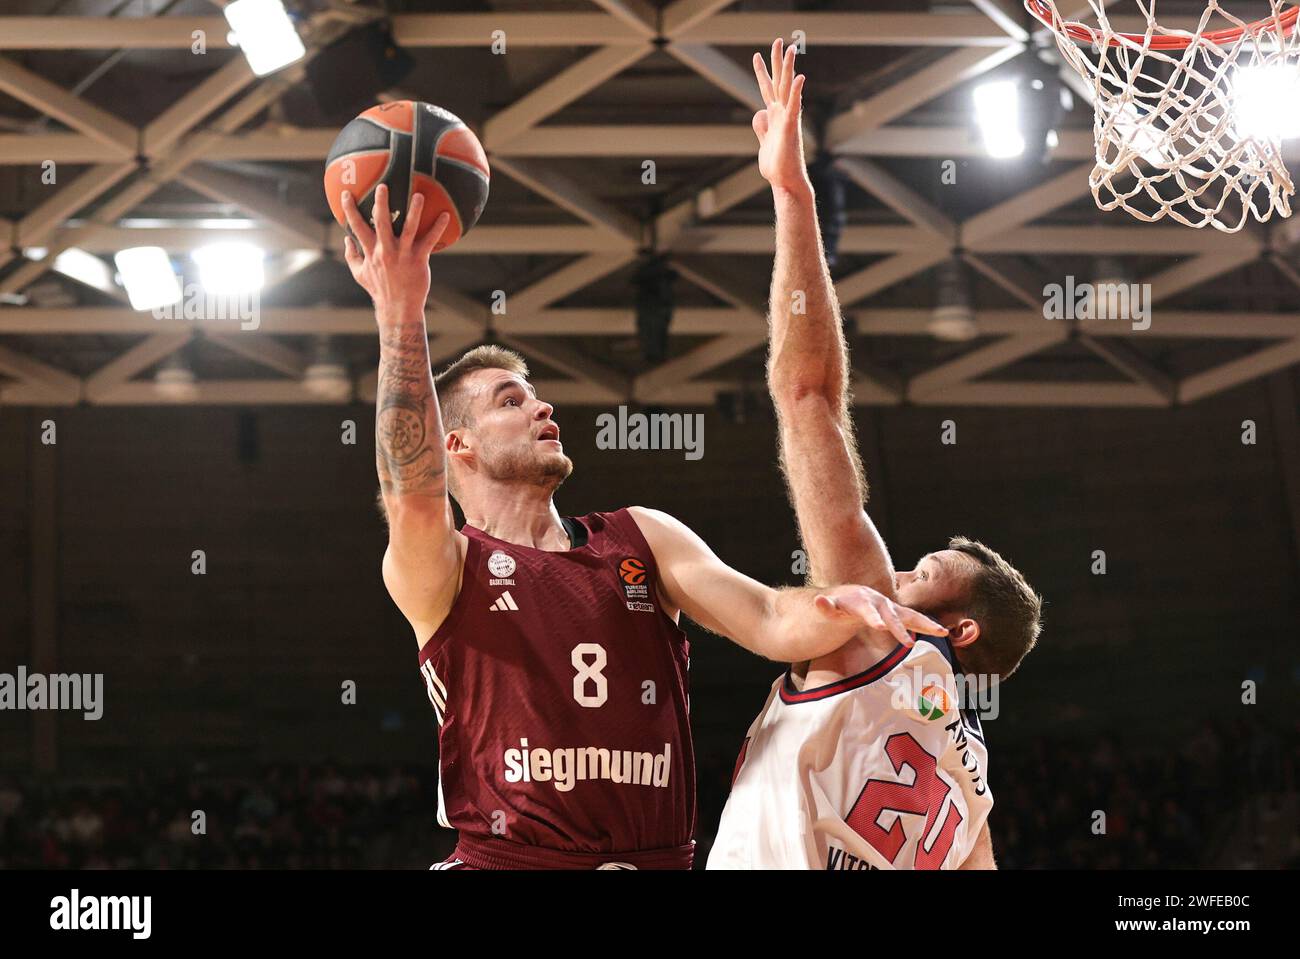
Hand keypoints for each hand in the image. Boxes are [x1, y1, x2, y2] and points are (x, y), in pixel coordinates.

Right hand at [341, 184, 449, 319]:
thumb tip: (345, 239)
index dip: (349, 210)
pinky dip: (438, 227)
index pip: (357, 227)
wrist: (398, 308)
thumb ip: (352, 256)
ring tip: (419, 195)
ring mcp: (403, 254)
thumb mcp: (360, 274)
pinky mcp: (419, 260)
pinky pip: (430, 240)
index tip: (344, 193)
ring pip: (409, 228)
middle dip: (381, 203)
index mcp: (371, 252)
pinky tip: (445, 215)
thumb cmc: (379, 290)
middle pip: (381, 222)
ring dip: (414, 210)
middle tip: (383, 185)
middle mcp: (386, 251)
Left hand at [752, 38, 809, 196]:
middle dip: (777, 62)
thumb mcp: (763, 143)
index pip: (768, 89)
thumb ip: (762, 127)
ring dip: (788, 68)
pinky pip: (794, 106)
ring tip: (790, 48)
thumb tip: (758, 113)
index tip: (757, 56)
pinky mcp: (790, 128)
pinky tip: (800, 77)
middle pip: (779, 82)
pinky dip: (797, 91)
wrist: (785, 182)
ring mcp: (787, 119)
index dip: (762, 72)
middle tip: (777, 40)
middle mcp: (782, 114)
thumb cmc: (777, 166)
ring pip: (787, 89)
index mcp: (775, 117)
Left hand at [813, 584, 947, 648]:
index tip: (880, 626)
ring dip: (925, 624)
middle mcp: (879, 602)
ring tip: (942, 632)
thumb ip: (825, 607)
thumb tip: (819, 602)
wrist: (849, 596)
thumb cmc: (837, 605)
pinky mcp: (897, 614)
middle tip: (907, 644)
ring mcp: (890, 607)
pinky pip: (914, 619)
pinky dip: (927, 625)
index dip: (873, 618)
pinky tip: (942, 633)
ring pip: (909, 615)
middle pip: (892, 615)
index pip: (867, 610)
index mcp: (862, 601)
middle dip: (900, 629)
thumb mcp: (828, 608)